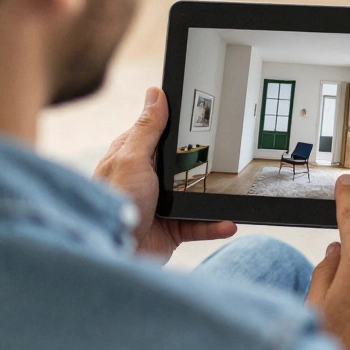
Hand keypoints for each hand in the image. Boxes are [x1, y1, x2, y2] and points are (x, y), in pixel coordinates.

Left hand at [94, 87, 236, 261]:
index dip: (177, 121)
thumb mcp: (132, 159)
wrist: (115, 256)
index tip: (204, 112)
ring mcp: (161, 204)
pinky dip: (215, 225)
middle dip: (203, 160)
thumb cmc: (115, 205)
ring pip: (196, 194)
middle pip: (183, 162)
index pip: (158, 131)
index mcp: (134, 157)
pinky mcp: (172, 228)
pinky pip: (200, 224)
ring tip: (234, 191)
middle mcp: (148, 179)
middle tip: (226, 151)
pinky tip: (228, 223)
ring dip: (215, 197)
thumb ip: (147, 129)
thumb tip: (156, 93)